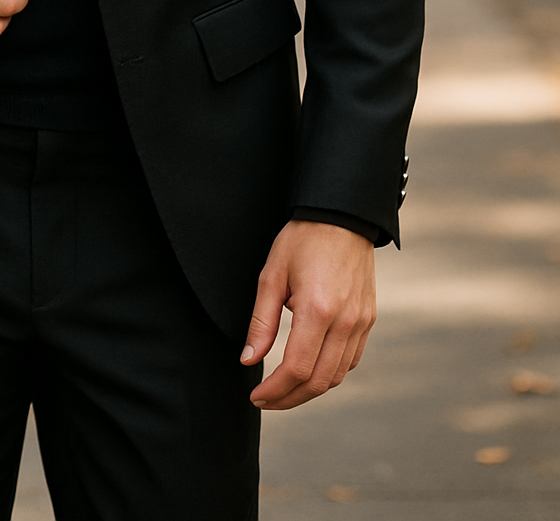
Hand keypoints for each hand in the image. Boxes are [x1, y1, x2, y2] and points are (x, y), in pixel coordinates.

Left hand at [240, 221, 375, 409]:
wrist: (342, 217)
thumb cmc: (303, 240)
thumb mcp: (272, 275)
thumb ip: (261, 322)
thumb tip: (249, 361)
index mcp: (318, 310)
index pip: (296, 369)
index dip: (275, 390)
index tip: (257, 396)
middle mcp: (345, 322)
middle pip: (318, 382)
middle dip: (289, 398)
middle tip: (266, 400)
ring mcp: (361, 323)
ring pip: (336, 376)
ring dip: (309, 390)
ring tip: (284, 389)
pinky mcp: (368, 320)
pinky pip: (350, 360)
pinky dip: (329, 374)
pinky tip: (310, 369)